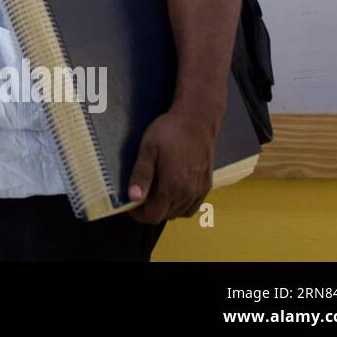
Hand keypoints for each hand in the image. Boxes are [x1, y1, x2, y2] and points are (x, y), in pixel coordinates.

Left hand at [126, 107, 218, 223]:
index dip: (139, 214)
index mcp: (171, 186)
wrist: (197, 120)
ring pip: (179, 213)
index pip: (153, 215)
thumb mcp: (148, 149)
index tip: (130, 204)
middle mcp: (187, 193)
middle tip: (140, 194)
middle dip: (150, 209)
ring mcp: (199, 190)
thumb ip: (141, 175)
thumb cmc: (169, 131)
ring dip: (165, 208)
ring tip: (155, 192)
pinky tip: (173, 193)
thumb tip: (133, 197)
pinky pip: (192, 207)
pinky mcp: (207, 185)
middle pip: (165, 215)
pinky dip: (181, 206)